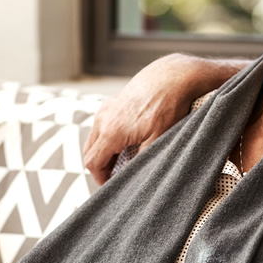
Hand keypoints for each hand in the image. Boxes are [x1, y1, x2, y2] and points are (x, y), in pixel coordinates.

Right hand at [83, 54, 247, 184]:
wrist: (173, 76)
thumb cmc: (167, 107)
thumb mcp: (158, 140)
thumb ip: (141, 161)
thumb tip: (132, 178)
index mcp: (111, 131)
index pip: (93, 162)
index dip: (100, 178)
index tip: (112, 186)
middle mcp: (103, 118)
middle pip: (90, 151)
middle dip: (101, 166)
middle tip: (117, 176)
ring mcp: (106, 108)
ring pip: (95, 137)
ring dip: (104, 151)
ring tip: (124, 160)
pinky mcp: (113, 101)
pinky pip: (102, 125)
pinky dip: (108, 137)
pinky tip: (127, 141)